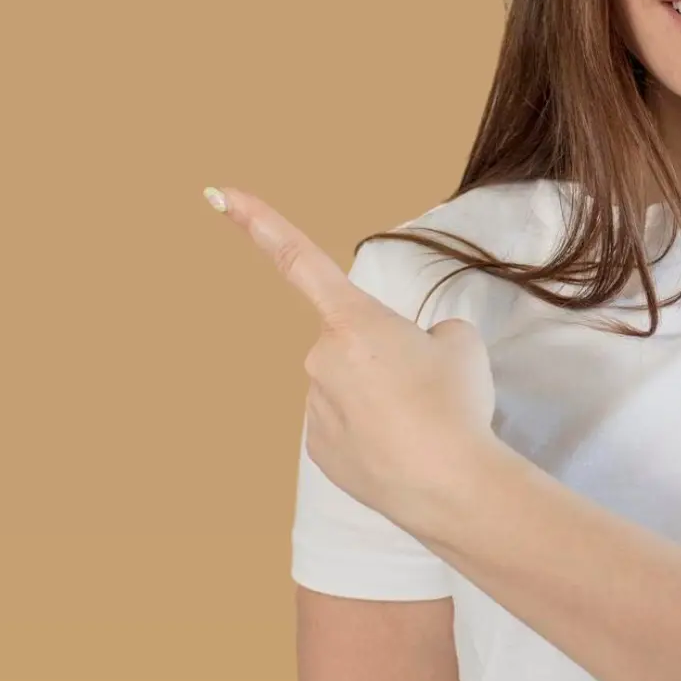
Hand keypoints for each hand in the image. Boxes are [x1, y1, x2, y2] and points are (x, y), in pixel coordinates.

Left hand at [204, 184, 499, 526]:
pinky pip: (346, 426)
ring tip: (420, 424)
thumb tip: (417, 353)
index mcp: (352, 320)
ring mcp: (314, 408)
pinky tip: (400, 450)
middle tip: (428, 387)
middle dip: (385, 357)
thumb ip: (431, 333)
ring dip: (381, 398)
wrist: (450, 486)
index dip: (259, 223)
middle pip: (353, 343)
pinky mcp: (318, 452)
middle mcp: (319, 359)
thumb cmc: (455, 404)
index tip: (220, 194)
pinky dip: (372, 434)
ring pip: (350, 388)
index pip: (299, 259)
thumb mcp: (460, 344)